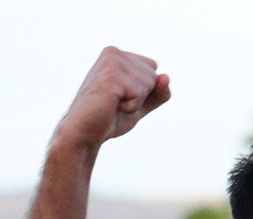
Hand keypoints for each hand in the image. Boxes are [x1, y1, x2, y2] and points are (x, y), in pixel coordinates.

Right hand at [55, 47, 170, 150]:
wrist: (86, 132)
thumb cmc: (110, 118)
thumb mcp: (142, 104)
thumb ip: (159, 92)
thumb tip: (166, 77)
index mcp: (117, 54)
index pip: (154, 71)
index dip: (144, 92)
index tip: (122, 97)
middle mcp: (113, 52)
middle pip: (154, 77)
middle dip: (141, 97)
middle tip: (116, 103)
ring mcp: (111, 62)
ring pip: (149, 84)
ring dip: (135, 102)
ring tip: (113, 104)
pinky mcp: (111, 75)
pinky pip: (141, 93)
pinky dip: (131, 106)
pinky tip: (112, 105)